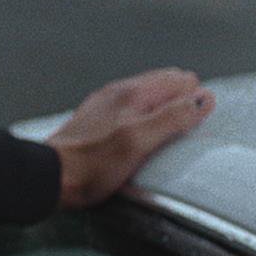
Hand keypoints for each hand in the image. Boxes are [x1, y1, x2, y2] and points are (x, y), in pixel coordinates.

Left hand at [46, 68, 212, 209]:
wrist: (52, 175)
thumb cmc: (93, 164)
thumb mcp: (140, 141)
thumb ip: (173, 118)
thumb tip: (203, 98)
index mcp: (132, 92)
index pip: (179, 80)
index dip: (194, 100)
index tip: (196, 123)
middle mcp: (118, 92)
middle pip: (164, 85)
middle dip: (181, 101)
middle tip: (187, 128)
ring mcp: (106, 104)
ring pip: (148, 97)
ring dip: (164, 109)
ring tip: (170, 132)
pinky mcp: (97, 119)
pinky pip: (131, 109)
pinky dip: (145, 117)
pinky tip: (143, 134)